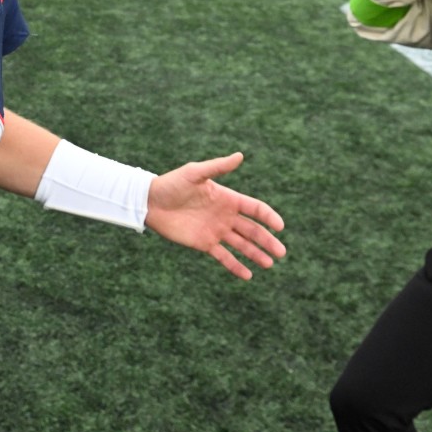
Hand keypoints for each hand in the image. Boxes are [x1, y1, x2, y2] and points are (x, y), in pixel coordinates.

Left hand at [143, 152, 284, 279]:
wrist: (150, 202)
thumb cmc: (171, 184)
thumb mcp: (195, 173)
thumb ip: (218, 167)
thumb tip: (240, 155)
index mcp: (227, 198)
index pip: (255, 209)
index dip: (268, 217)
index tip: (280, 226)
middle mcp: (225, 216)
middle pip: (253, 230)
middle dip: (267, 240)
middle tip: (281, 252)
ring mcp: (216, 231)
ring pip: (242, 245)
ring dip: (256, 254)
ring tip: (270, 264)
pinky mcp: (204, 243)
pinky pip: (224, 257)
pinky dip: (236, 266)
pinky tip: (248, 275)